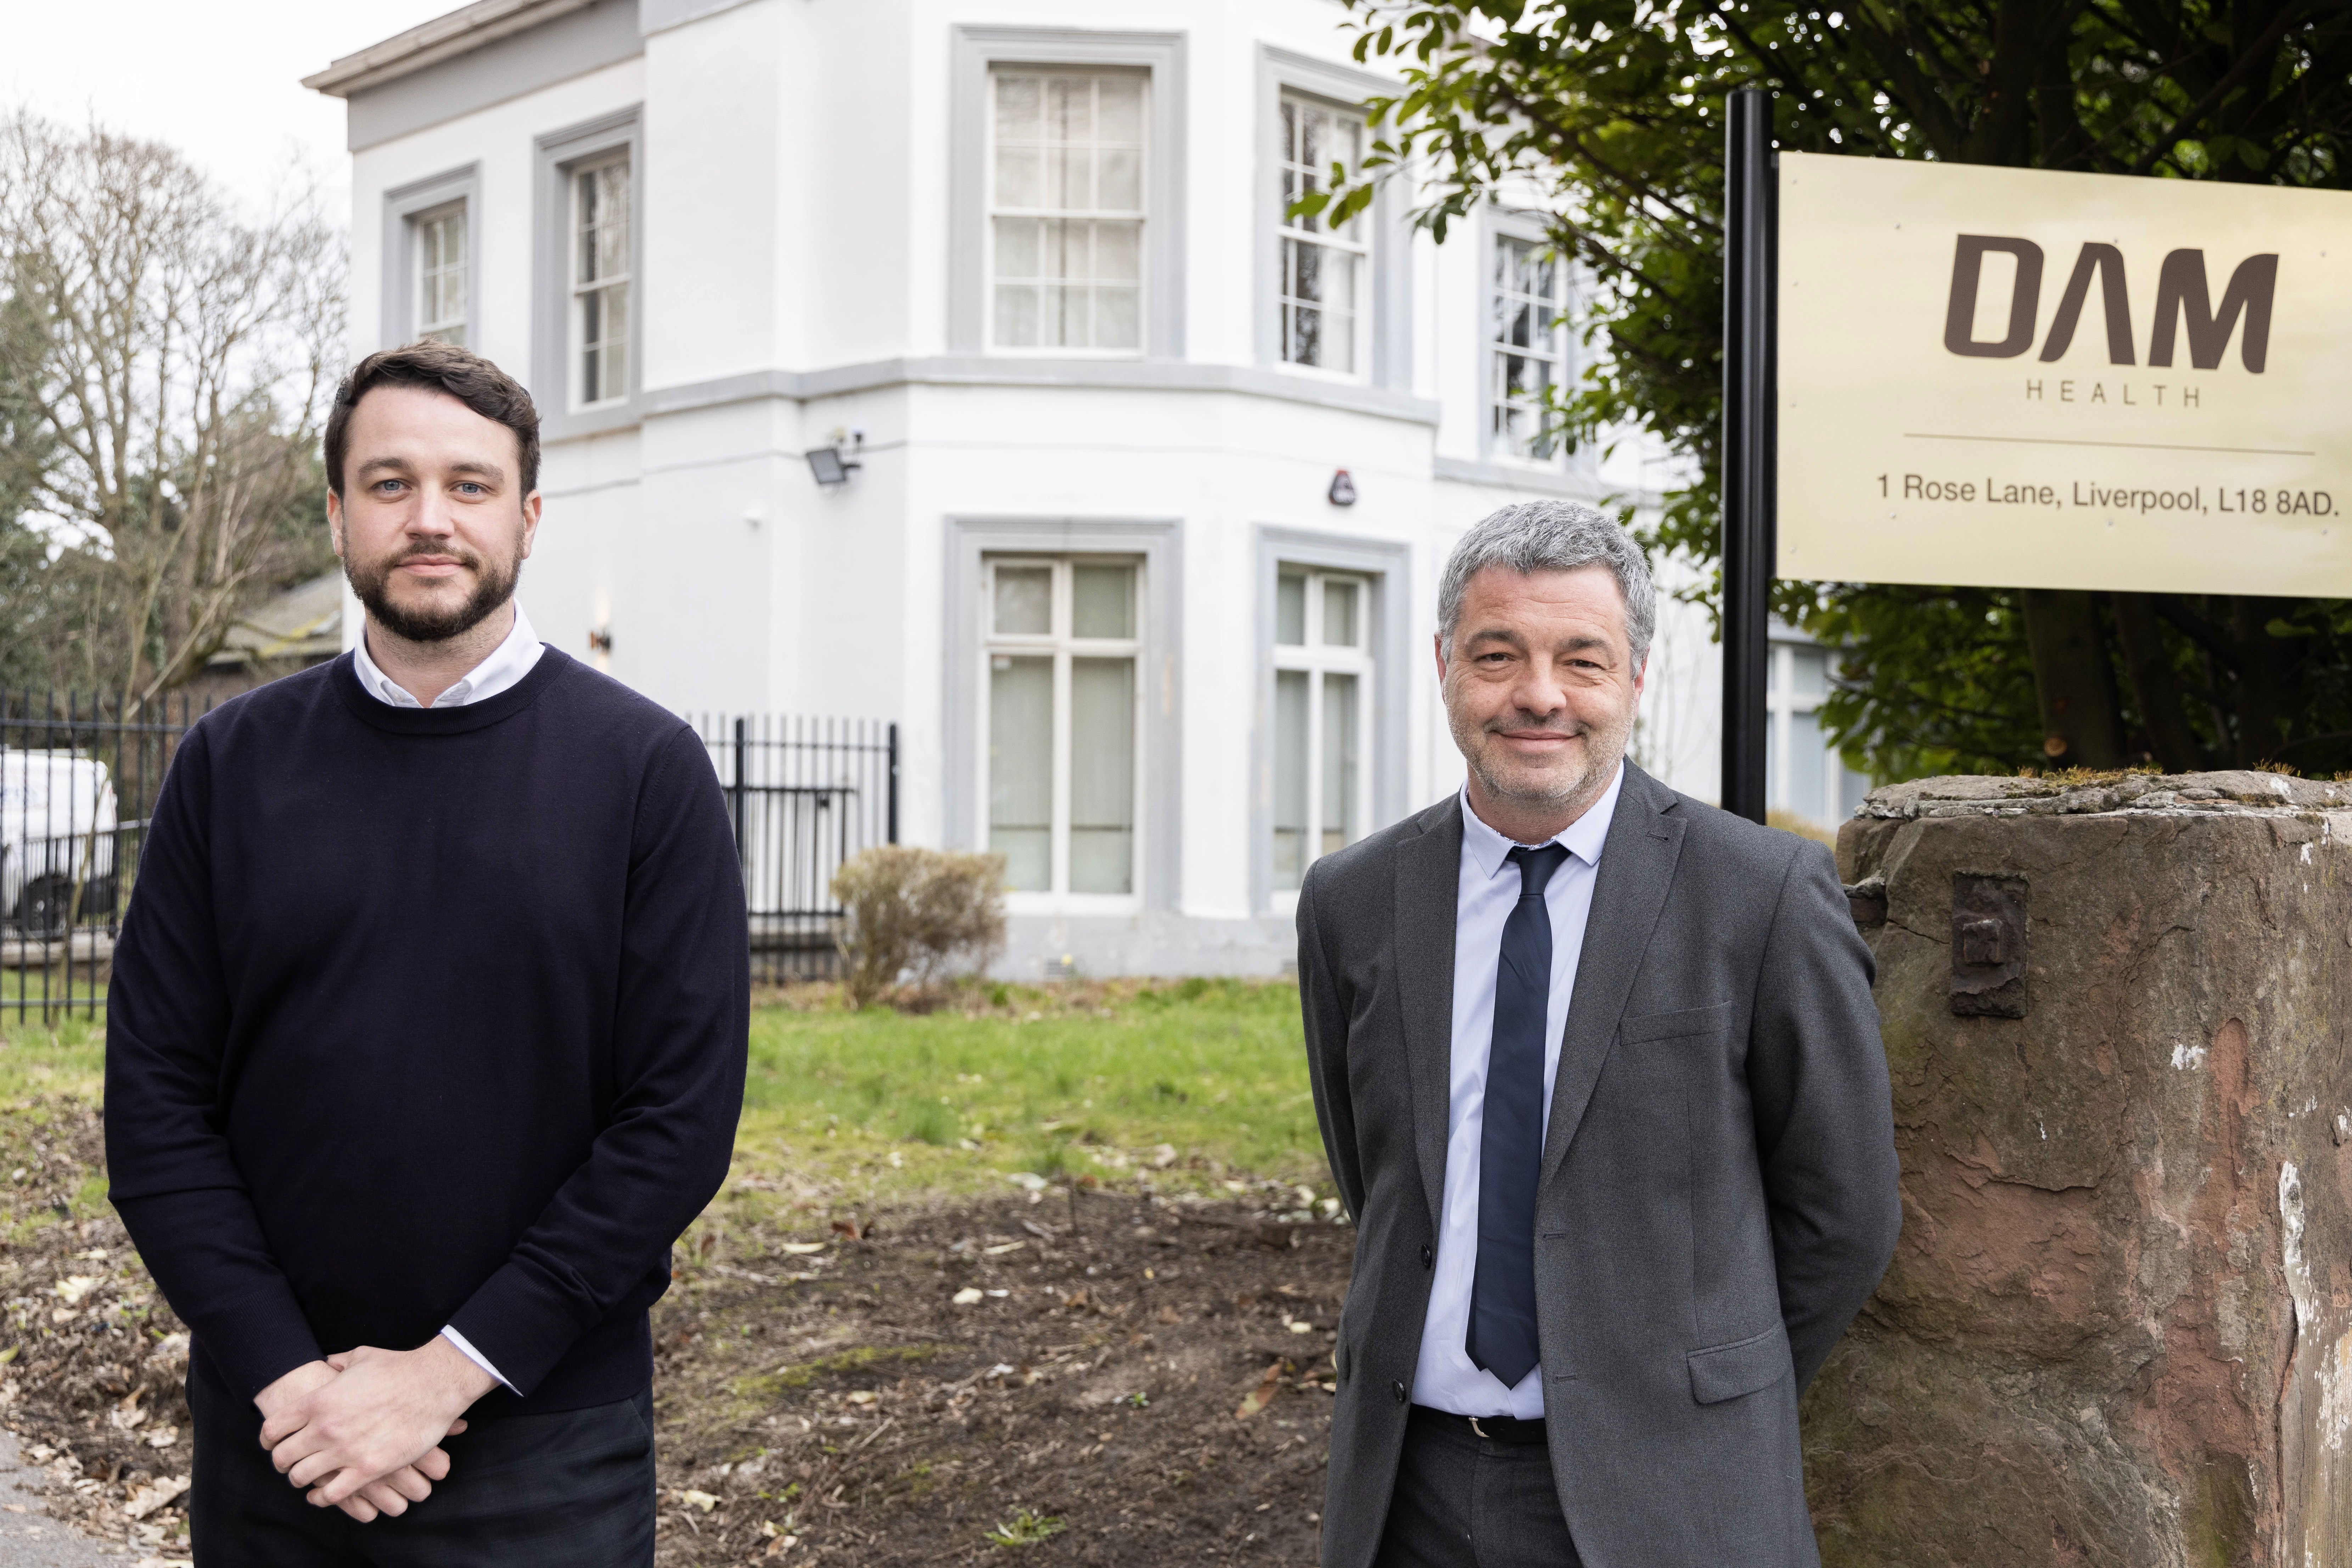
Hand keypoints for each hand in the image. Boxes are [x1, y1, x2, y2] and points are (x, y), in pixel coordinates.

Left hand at [258, 1339, 493, 1509]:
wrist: (435, 1383)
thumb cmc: (399, 1368)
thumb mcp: (361, 1356)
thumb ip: (337, 1363)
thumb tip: (327, 1364)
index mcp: (319, 1400)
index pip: (272, 1428)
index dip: (268, 1439)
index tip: (273, 1443)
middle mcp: (325, 1428)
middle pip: (282, 1457)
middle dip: (282, 1462)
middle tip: (290, 1463)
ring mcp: (345, 1451)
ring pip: (302, 1478)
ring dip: (301, 1480)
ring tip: (307, 1479)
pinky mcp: (368, 1469)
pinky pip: (332, 1494)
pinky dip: (323, 1498)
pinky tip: (323, 1495)